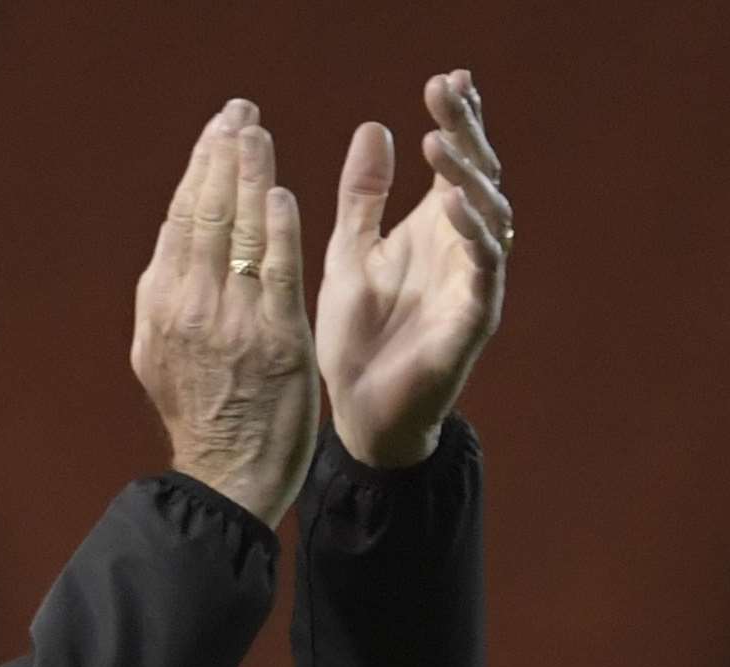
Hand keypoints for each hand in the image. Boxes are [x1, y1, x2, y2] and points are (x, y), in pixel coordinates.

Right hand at [132, 99, 319, 527]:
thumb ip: (168, 301)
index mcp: (160, 306)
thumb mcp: (161, 354)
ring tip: (257, 134)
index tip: (214, 133)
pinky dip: (276, 229)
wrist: (228, 474)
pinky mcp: (275, 337)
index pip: (178, 221)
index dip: (196, 171)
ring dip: (248, 176)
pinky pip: (275, 270)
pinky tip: (280, 195)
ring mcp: (230, 320)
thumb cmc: (202, 416)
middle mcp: (188, 306)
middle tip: (238, 114)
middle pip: (203, 214)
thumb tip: (173, 252)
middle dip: (221, 156)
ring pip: (236, 232)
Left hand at [316, 69, 511, 466]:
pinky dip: (474, 237)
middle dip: (467, 132)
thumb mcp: (350, 253)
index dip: (457, 119)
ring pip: (491, 217)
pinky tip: (453, 207)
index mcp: (433, 229)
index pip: (455, 162)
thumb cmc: (358, 336)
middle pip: (480, 176)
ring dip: (467, 177)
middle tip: (446, 92)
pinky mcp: (472, 321)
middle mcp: (462, 249)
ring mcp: (472, 283)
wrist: (359, 412)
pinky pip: (484, 272)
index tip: (444, 79)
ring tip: (440, 141)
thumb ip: (363, 196)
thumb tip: (375, 126)